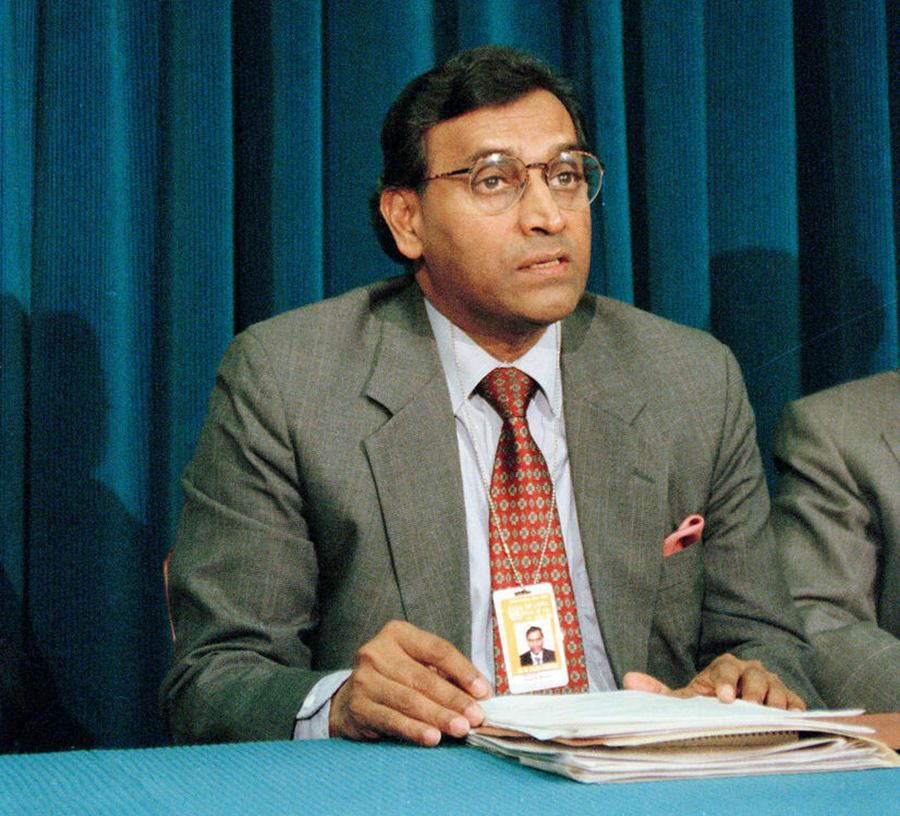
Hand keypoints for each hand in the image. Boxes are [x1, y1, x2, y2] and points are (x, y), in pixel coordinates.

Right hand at [329, 620, 491, 745]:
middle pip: (423, 678)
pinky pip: (392, 720)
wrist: (352, 700)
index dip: (463, 671)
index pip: (437, 650)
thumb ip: (447, 675)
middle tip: (476, 716)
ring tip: (461, 728)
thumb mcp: (419, 666)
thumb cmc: (396, 680)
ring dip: (439, 716)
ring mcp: (364, 679)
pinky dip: (414, 730)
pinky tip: (432, 738)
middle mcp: (377, 652)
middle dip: (454, 699)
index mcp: (398, 634)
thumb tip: (481, 694)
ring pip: (409, 700)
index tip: (483, 691)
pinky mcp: (359, 706)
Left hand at [622, 652, 806, 709]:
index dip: (726, 683)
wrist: (736, 707)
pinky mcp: (790, 700)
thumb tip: (628, 680)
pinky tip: (792, 719)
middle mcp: (751, 671)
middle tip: (750, 708)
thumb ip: (658, 691)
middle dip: (753, 692)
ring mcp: (772, 685)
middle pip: (756, 677)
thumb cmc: (708, 702)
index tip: (724, 699)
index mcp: (725, 667)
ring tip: (769, 716)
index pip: (727, 670)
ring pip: (778, 690)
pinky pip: (796, 703)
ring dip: (774, 703)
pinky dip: (795, 711)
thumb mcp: (684, 698)